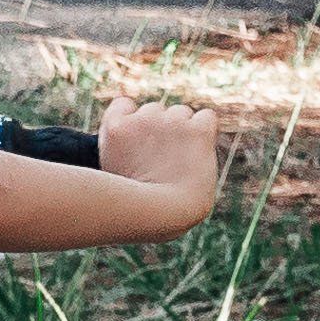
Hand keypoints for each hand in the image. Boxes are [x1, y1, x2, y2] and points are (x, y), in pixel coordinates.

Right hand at [94, 100, 222, 230]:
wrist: (159, 215)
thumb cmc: (134, 207)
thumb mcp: (112, 175)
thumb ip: (122, 150)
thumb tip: (140, 143)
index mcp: (114, 128)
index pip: (124, 105)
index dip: (133, 124)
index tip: (137, 145)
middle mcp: (141, 119)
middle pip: (155, 111)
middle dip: (159, 131)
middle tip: (160, 164)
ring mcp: (170, 123)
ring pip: (181, 114)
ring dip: (183, 132)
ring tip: (180, 165)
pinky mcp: (196, 130)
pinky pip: (207, 117)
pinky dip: (206, 130)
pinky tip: (200, 150)